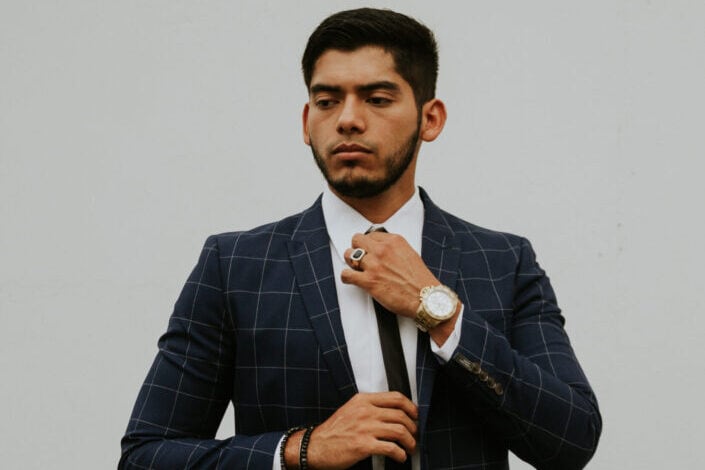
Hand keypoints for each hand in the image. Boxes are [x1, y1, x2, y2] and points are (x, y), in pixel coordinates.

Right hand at [288, 392, 416, 468]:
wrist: (315, 447)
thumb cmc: (333, 431)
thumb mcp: (350, 410)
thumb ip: (369, 407)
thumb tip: (392, 413)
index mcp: (363, 400)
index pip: (395, 397)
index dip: (410, 407)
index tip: (415, 415)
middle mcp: (365, 412)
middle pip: (401, 415)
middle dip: (413, 427)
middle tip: (414, 435)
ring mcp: (365, 428)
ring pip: (399, 431)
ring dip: (410, 441)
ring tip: (410, 448)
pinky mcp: (363, 445)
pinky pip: (391, 448)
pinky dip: (400, 454)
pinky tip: (400, 457)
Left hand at [342, 231, 438, 317]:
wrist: (426, 299)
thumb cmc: (420, 281)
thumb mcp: (410, 254)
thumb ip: (393, 249)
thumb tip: (381, 248)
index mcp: (394, 241)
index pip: (371, 234)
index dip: (368, 243)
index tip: (368, 250)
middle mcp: (383, 250)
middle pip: (357, 240)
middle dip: (356, 248)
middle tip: (360, 257)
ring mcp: (375, 265)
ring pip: (349, 255)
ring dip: (350, 262)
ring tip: (355, 268)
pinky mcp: (369, 281)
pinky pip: (346, 274)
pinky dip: (346, 277)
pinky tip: (351, 279)